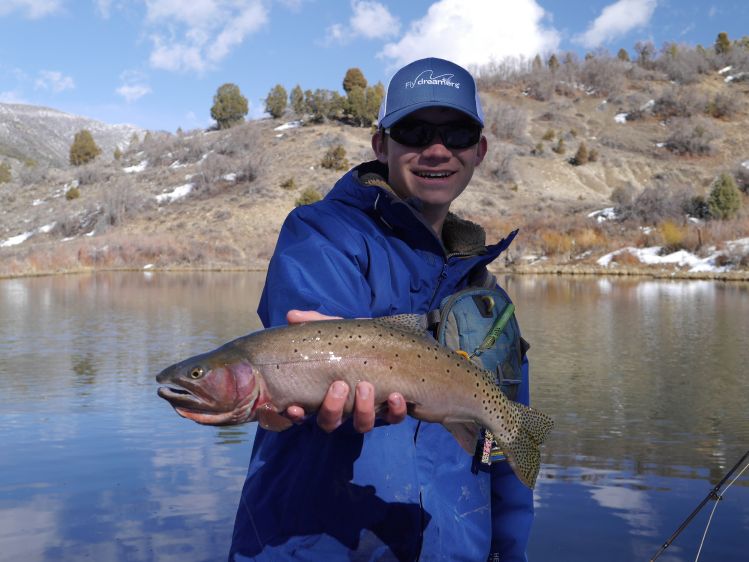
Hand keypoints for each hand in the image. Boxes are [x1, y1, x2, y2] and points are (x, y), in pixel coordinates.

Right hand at [284, 309, 407, 432]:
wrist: (395, 343)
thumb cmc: (359, 341)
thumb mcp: (338, 330)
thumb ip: (316, 323)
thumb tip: (292, 316)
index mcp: (326, 391)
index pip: (304, 412)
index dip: (296, 415)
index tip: (294, 407)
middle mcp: (346, 407)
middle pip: (330, 421)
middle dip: (333, 408)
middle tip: (339, 385)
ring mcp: (369, 410)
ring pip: (361, 424)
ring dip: (363, 409)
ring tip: (365, 386)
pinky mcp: (393, 410)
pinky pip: (394, 418)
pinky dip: (395, 410)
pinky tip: (396, 396)